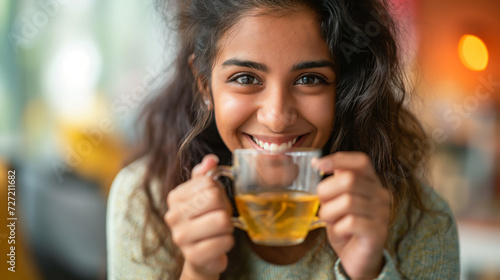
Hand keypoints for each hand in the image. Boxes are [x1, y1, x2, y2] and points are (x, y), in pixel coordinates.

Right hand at [164, 155, 233, 279]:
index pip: (209, 183)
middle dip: (224, 208)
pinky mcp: (194, 256)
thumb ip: (205, 175)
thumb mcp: (203, 196)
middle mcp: (173, 216)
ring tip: (219, 231)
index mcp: (174, 197)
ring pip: (222, 219)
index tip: (214, 204)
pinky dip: (228, 241)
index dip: (219, 192)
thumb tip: (210, 159)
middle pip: (215, 198)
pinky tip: (219, 243)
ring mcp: (181, 238)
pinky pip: (225, 241)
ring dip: (228, 226)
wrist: (201, 256)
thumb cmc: (204, 221)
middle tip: (219, 217)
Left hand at [312, 152, 390, 279]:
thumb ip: (335, 182)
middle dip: (326, 192)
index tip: (317, 165)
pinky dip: (339, 228)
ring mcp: (382, 213)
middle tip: (323, 206)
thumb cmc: (346, 226)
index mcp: (372, 182)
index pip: (361, 161)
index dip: (338, 159)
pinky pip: (351, 222)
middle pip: (349, 180)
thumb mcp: (337, 200)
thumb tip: (318, 161)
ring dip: (330, 213)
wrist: (358, 258)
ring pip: (348, 202)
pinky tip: (342, 233)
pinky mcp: (378, 232)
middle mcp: (381, 195)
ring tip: (333, 222)